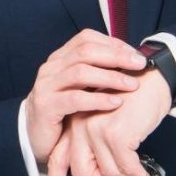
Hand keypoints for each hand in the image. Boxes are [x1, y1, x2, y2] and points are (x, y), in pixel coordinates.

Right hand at [24, 29, 149, 167]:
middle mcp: (51, 67)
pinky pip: (75, 99)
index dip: (113, 43)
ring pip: (80, 72)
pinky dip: (98, 99)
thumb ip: (96, 73)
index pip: (86, 38)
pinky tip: (115, 103)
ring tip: (132, 85)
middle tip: (139, 65)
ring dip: (111, 77)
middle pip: (85, 51)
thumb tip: (130, 61)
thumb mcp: (79, 87)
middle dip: (116, 56)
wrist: (35, 136)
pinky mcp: (46, 106)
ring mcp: (46, 86)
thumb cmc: (64, 111)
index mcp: (59, 58)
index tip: (135, 54)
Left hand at [45, 69, 171, 175]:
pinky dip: (138, 172)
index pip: (58, 159)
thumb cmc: (133, 101)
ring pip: (108, 172)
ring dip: (126, 172)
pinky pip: (127, 168)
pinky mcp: (116, 133)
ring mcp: (96, 128)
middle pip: (83, 171)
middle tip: (121, 168)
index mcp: (75, 123)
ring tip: (135, 159)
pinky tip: (143, 167)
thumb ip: (90, 149)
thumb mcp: (106, 124)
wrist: (152, 77)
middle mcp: (80, 125)